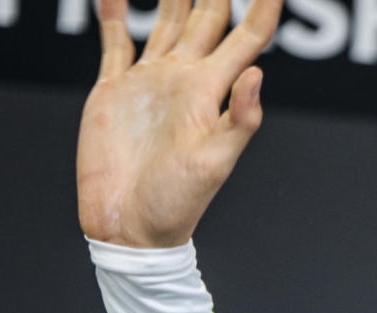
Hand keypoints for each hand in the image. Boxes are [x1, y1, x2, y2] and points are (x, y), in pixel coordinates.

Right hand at [77, 0, 283, 247]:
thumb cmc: (178, 203)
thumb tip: (258, 74)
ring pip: (168, 21)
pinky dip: (114, 14)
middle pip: (208, 18)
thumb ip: (240, 120)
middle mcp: (185, 79)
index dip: (262, 8)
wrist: (129, 226)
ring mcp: (150, 81)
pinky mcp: (114, 90)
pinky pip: (116, 42)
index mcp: (211, 91)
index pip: (247, 38)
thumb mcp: (216, 163)